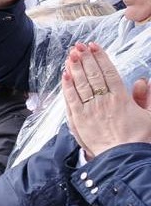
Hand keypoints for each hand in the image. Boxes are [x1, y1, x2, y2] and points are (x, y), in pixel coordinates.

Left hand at [63, 42, 150, 159]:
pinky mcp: (79, 121)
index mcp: (121, 98)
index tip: (94, 46)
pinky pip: (71, 100)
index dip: (100, 57)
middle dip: (85, 58)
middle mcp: (104, 101)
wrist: (123, 159)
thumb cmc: (138, 139)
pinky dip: (67, 87)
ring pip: (80, 84)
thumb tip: (142, 81)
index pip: (109, 72)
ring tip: (70, 55)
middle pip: (92, 75)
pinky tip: (64, 75)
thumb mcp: (149, 116)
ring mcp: (90, 110)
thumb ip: (145, 98)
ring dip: (74, 68)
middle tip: (79, 46)